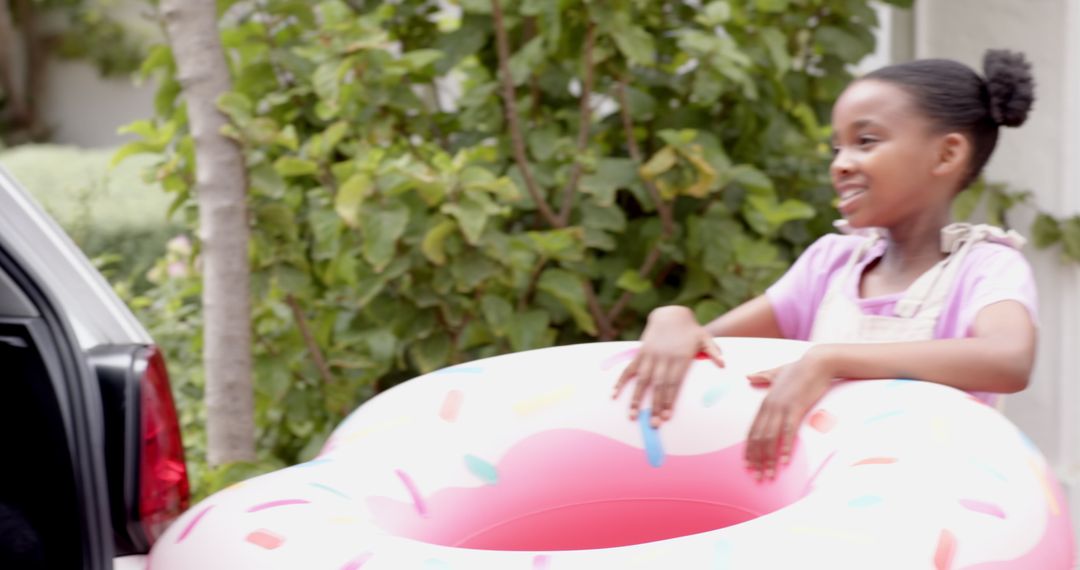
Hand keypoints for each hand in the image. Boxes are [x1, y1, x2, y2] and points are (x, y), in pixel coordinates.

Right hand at [612, 306, 723, 426]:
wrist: (670, 313)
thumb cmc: (690, 330)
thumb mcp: (705, 338)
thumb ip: (713, 351)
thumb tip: (723, 364)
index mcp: (680, 358)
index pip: (674, 383)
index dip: (669, 400)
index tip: (667, 417)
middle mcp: (663, 358)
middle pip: (658, 386)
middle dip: (655, 406)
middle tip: (653, 425)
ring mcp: (650, 356)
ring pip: (642, 380)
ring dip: (637, 399)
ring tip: (633, 416)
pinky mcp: (640, 353)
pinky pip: (629, 369)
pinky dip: (621, 382)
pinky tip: (614, 394)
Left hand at [745, 350, 833, 479]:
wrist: (816, 362)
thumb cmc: (798, 368)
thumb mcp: (776, 373)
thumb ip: (762, 377)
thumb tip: (748, 376)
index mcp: (765, 402)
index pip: (752, 431)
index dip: (749, 449)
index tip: (747, 465)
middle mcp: (769, 407)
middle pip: (758, 438)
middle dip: (756, 460)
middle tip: (756, 478)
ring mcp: (782, 408)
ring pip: (770, 439)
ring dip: (769, 460)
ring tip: (768, 476)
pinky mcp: (796, 409)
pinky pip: (788, 433)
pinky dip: (785, 448)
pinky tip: (784, 462)